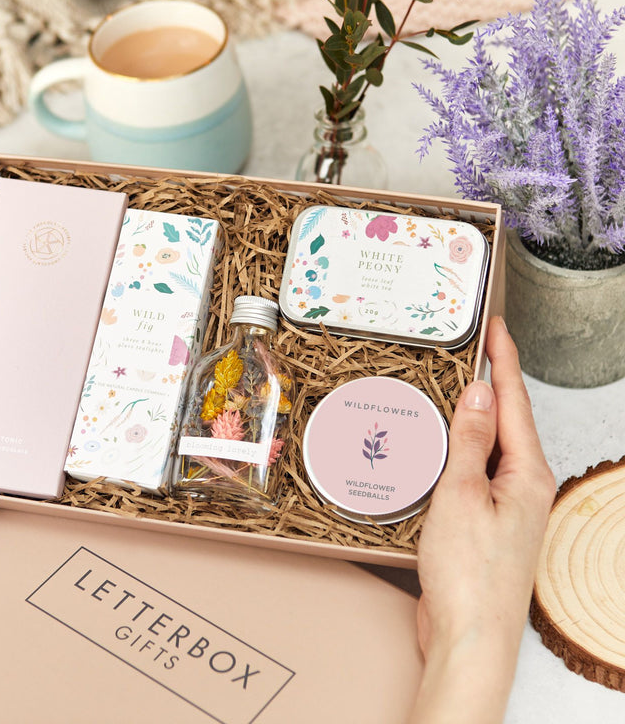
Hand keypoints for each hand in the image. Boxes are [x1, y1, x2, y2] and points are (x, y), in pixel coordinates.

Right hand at [410, 316, 555, 723]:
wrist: (470, 638)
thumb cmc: (470, 574)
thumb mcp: (461, 495)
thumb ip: (469, 442)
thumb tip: (477, 394)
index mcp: (525, 474)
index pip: (513, 402)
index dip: (504, 360)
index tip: (496, 327)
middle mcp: (522, 486)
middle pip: (505, 420)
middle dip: (489, 382)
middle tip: (470, 348)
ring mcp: (505, 505)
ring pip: (488, 446)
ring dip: (471, 416)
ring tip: (450, 389)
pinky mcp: (485, 522)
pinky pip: (474, 472)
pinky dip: (458, 450)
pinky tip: (440, 447)